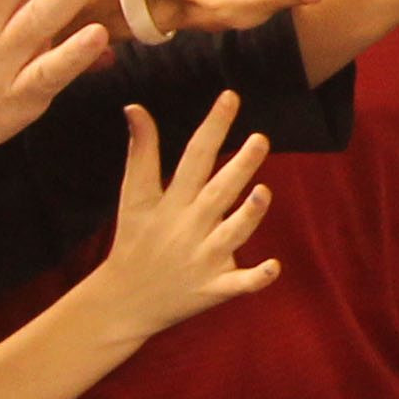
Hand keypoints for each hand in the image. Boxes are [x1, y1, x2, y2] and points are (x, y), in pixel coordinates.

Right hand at [81, 92, 280, 338]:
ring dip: (248, 216)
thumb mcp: (132, 196)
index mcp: (173, 202)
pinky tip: (274, 267)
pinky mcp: (214, 288)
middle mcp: (191, 227)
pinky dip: (256, 277)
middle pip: (219, 192)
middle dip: (240, 166)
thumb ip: (141, 151)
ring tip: (263, 192)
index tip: (230, 97)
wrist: (124, 300)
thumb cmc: (133, 240)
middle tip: (261, 139)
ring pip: (232, 234)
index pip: (195, 156)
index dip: (213, 126)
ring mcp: (204, 259)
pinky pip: (239, 283)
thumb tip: (135, 107)